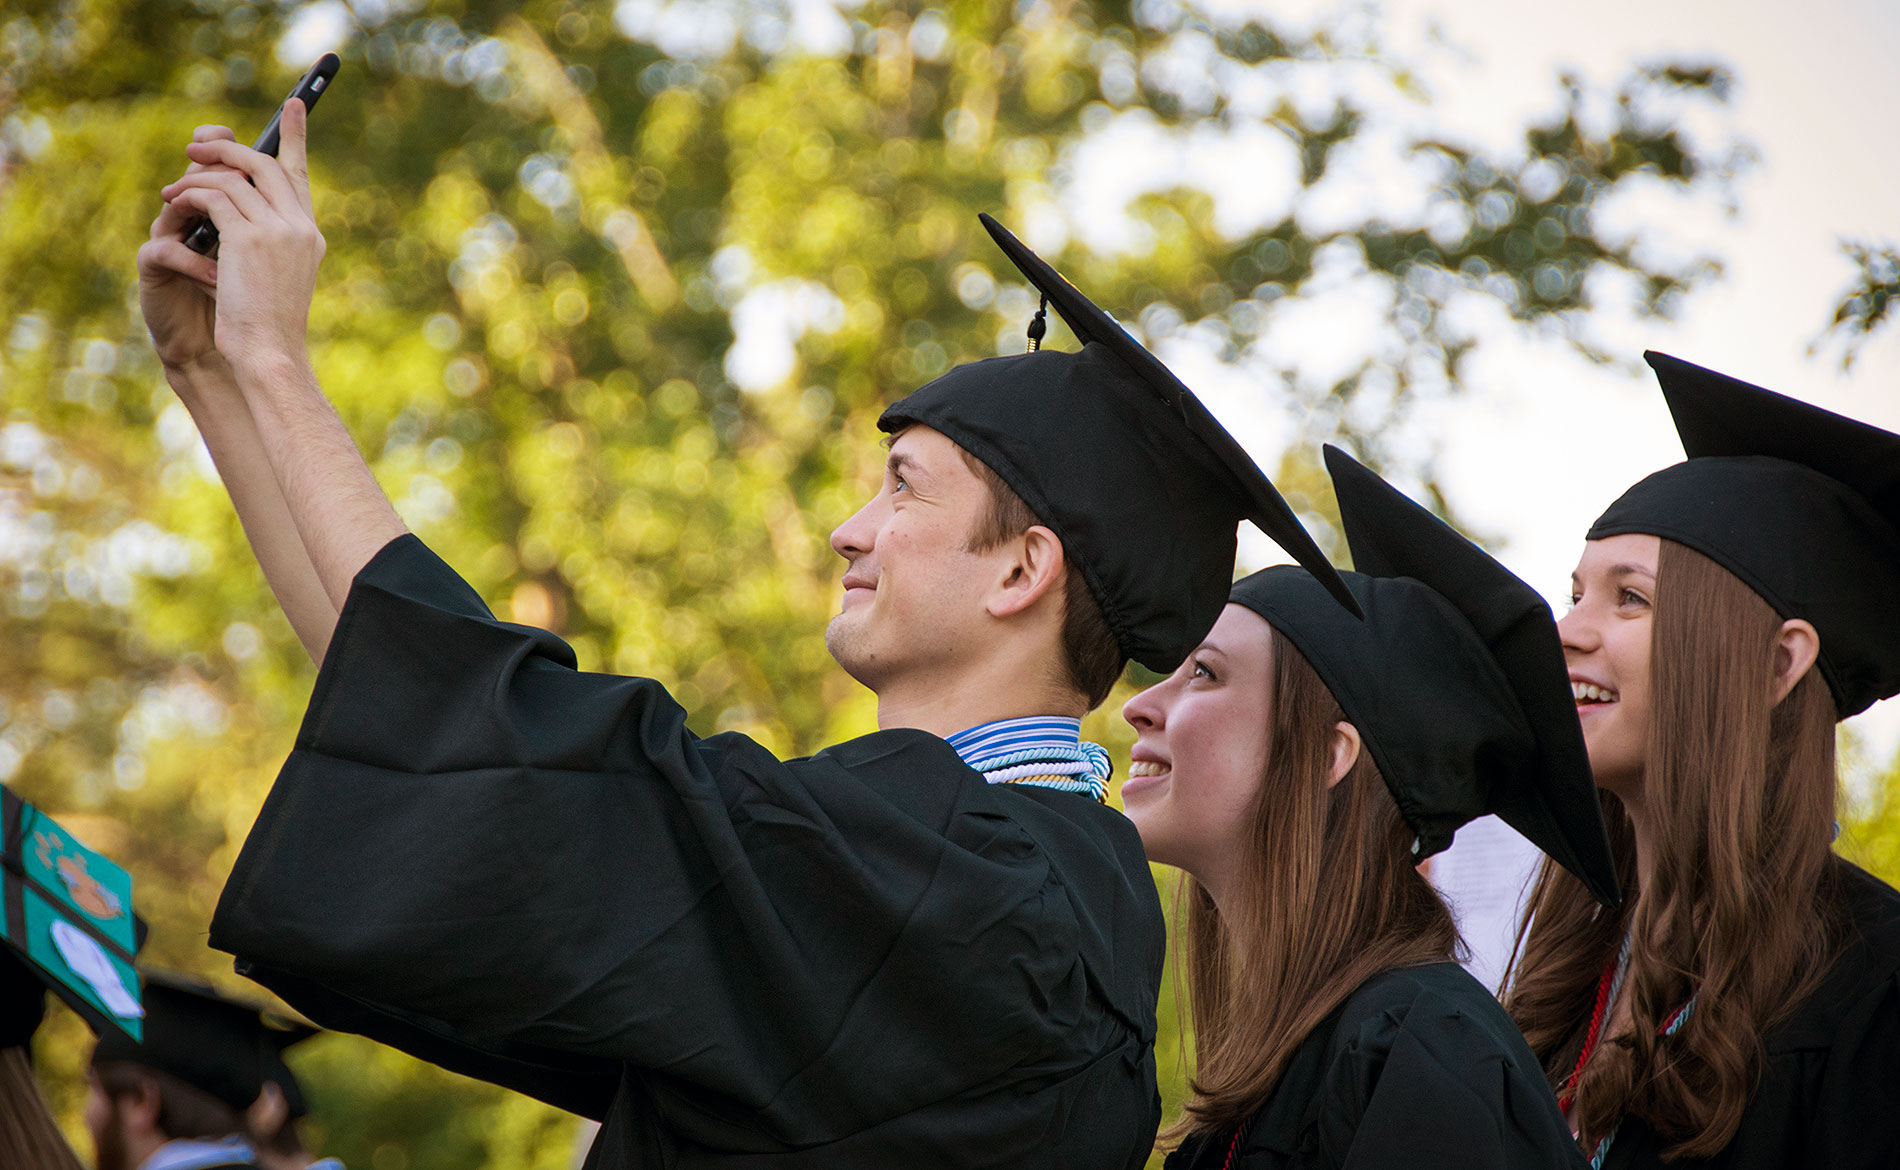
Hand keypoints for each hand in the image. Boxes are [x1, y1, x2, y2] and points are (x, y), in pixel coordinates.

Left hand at [151, 99, 325, 378]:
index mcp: (309, 235)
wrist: (269, 354)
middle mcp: (299, 227)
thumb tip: (229, 207)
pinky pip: (215, 196)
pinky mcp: (249, 238)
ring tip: (173, 187)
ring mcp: (278, 230)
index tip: (294, 104)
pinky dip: (191, 193)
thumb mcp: (271, 276)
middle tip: (194, 148)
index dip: (296, 136)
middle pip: (265, 164)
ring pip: (235, 176)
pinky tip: (174, 200)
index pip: (301, 174)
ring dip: (198, 174)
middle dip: (226, 148)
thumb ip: (262, 238)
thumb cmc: (265, 325)